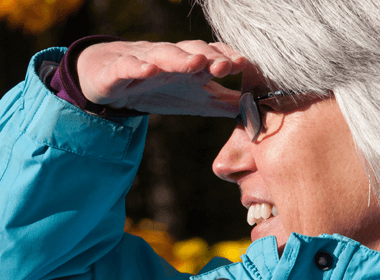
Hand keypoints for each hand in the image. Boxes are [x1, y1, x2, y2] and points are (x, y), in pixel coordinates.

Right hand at [77, 40, 245, 116]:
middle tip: (225, 65)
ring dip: (180, 58)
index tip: (244, 65)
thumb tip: (252, 108)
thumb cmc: (160, 87)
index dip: (226, 58)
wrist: (113, 81)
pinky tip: (148, 72)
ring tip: (196, 63)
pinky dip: (137, 67)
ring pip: (162, 55)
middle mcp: (169, 58)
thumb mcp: (196, 99)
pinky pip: (127, 67)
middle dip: (209, 56)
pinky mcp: (118, 71)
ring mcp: (143, 62)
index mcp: (188, 65)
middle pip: (190, 51)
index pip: (210, 56)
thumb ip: (223, 102)